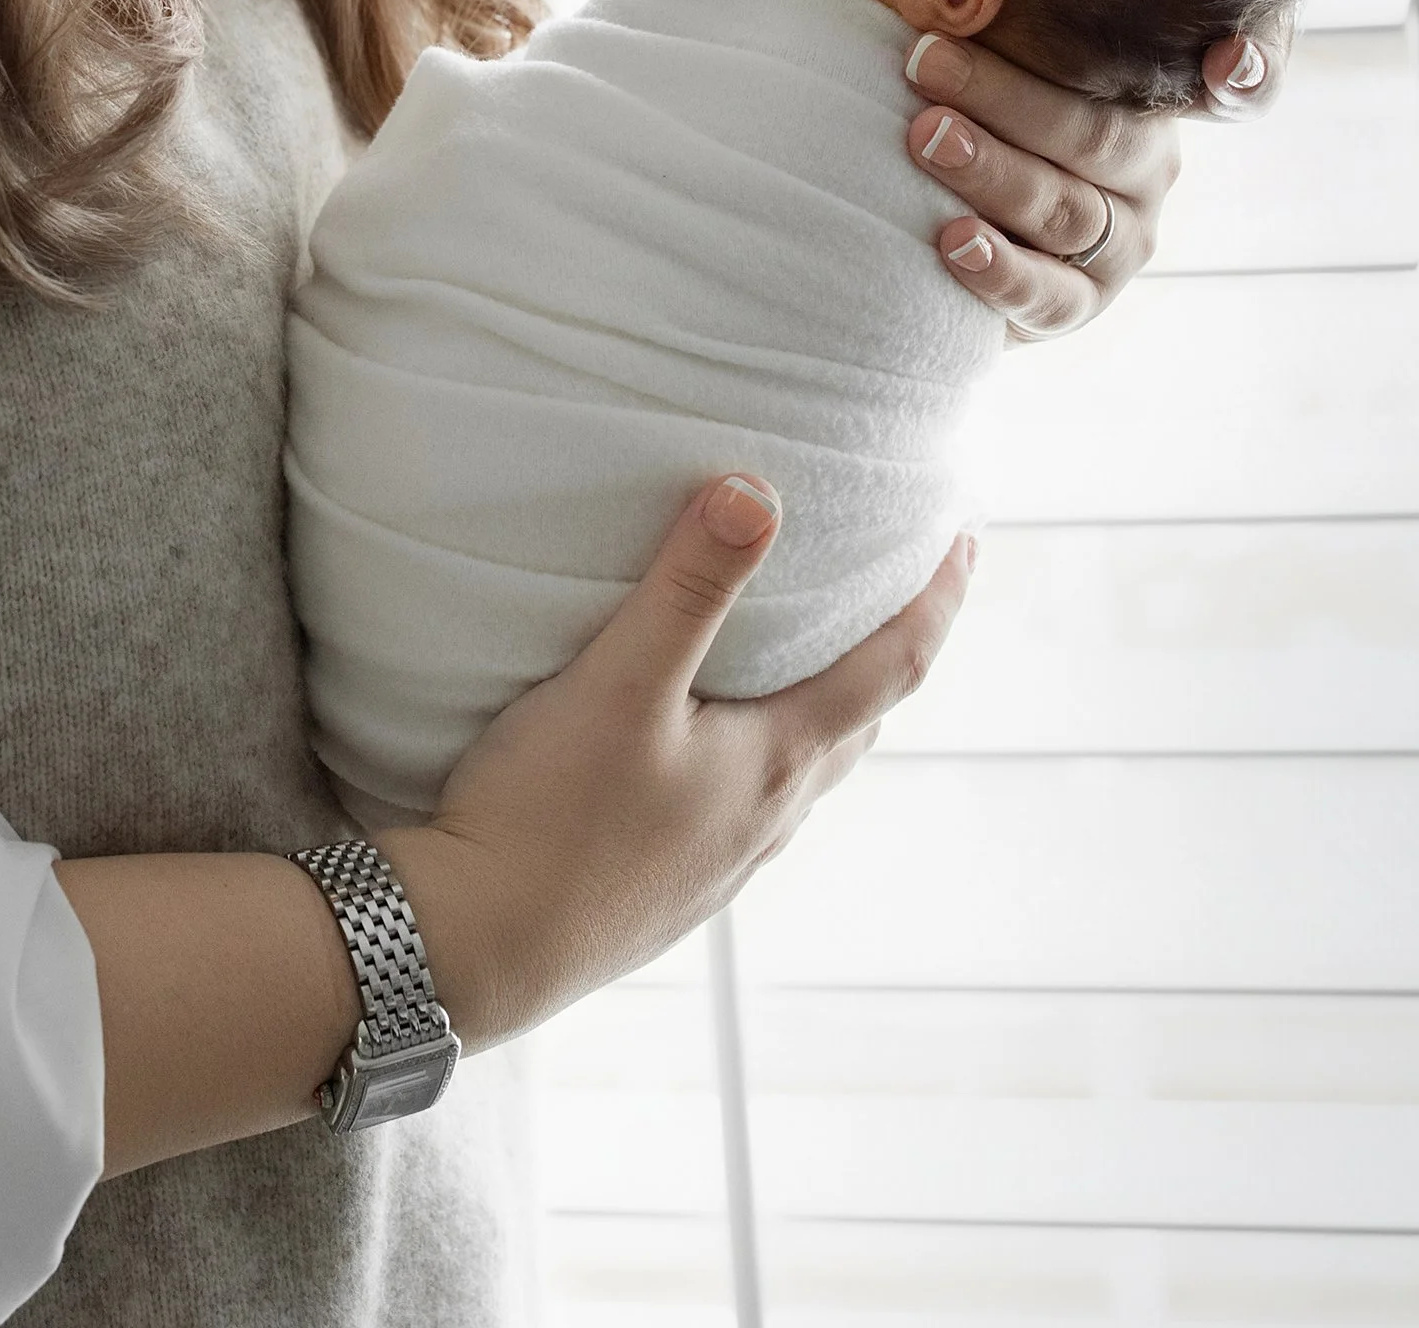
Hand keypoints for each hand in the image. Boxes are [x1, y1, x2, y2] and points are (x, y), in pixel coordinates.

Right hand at [377, 476, 973, 1047]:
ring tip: (815, 658)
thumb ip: (688, 588)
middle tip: (901, 588)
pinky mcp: (668, 887)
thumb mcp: (620, 682)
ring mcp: (719, 863)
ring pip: (804, 771)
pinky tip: (714, 749)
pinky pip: (748, 808)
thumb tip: (755, 489)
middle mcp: (766, 819)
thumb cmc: (547, 816)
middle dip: (890, 650)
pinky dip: (764, 755)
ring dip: (828, 708)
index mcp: (776, 762)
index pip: (894, 667)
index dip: (938, 598)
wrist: (472, 951)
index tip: (969, 537)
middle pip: (858, 722)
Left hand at [902, 26, 1280, 342]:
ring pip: (1064, 210)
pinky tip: (953, 242)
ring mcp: (1120, 245)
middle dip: (1003, 95)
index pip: (1200, 82)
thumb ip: (979, 3)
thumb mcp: (983, 43)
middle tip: (924, 59)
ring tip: (925, 136)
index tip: (1229, 59)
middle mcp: (1148, 173)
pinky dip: (1000, 269)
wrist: (942, 210)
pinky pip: (1048, 295)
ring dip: (989, 170)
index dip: (1243, 76)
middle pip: (1093, 136)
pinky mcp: (1076, 304)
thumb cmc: (964, 95)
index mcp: (1144, 100)